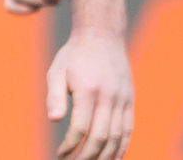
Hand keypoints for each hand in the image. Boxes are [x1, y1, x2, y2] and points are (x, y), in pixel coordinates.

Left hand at [48, 31, 132, 159]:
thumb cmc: (73, 55)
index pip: (81, 128)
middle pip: (101, 137)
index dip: (71, 145)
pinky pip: (128, 130)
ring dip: (105, 156)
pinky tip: (112, 157)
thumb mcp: (57, 71)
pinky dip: (121, 147)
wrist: (102, 36)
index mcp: (88, 91)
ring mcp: (122, 100)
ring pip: (118, 137)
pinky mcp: (129, 101)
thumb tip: (53, 120)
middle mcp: (108, 98)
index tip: (61, 153)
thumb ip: (54, 96)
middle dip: (88, 156)